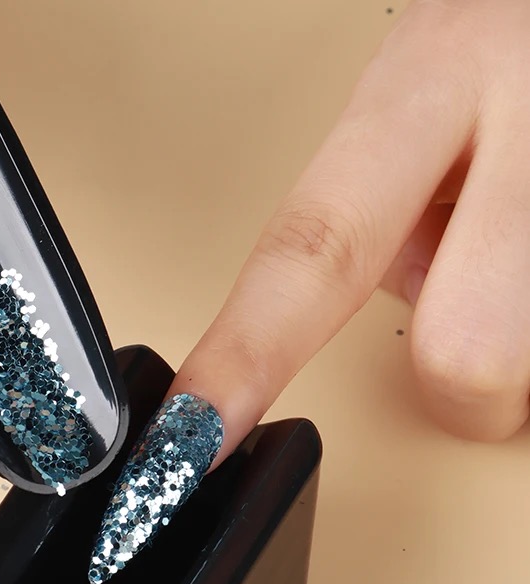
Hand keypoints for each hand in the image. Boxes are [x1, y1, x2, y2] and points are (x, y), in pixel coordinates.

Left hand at [90, 0, 529, 582]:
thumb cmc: (518, 36)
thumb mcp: (431, 85)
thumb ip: (383, 208)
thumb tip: (390, 304)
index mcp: (432, 77)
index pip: (312, 253)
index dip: (245, 362)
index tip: (188, 441)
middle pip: (467, 355)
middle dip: (461, 388)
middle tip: (464, 344)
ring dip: (521, 343)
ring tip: (514, 261)